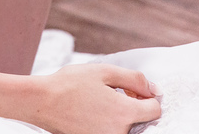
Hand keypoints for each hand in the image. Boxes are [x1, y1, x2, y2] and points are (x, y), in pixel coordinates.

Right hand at [35, 64, 160, 133]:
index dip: (148, 96)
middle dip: (134, 105)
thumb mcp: (105, 71)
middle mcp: (119, 132)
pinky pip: (111, 132)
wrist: (43, 102)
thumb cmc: (71, 84)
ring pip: (126, 127)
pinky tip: (92, 111)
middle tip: (113, 92)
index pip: (155, 110)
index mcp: (124, 113)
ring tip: (100, 102)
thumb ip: (135, 79)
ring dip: (120, 115)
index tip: (133, 90)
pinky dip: (107, 123)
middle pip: (141, 120)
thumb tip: (154, 89)